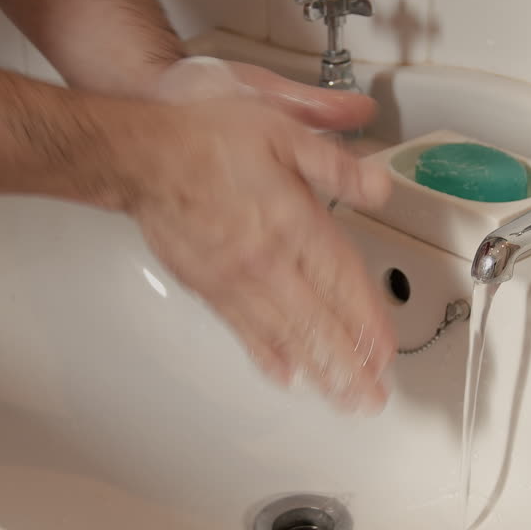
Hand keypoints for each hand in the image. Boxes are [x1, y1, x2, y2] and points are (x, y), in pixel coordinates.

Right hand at [105, 67, 394, 412]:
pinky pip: (244, 331)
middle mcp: (268, 262)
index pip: (343, 284)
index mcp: (294, 224)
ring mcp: (237, 281)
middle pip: (319, 324)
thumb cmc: (206, 140)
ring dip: (317, 371)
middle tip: (370, 398)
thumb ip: (334, 163)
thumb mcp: (283, 131)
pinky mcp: (209, 289)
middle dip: (349, 366)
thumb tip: (377, 185)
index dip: (368, 323)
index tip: (386, 353)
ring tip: (340, 398)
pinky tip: (284, 374)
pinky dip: (267, 357)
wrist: (143, 158)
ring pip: (285, 337)